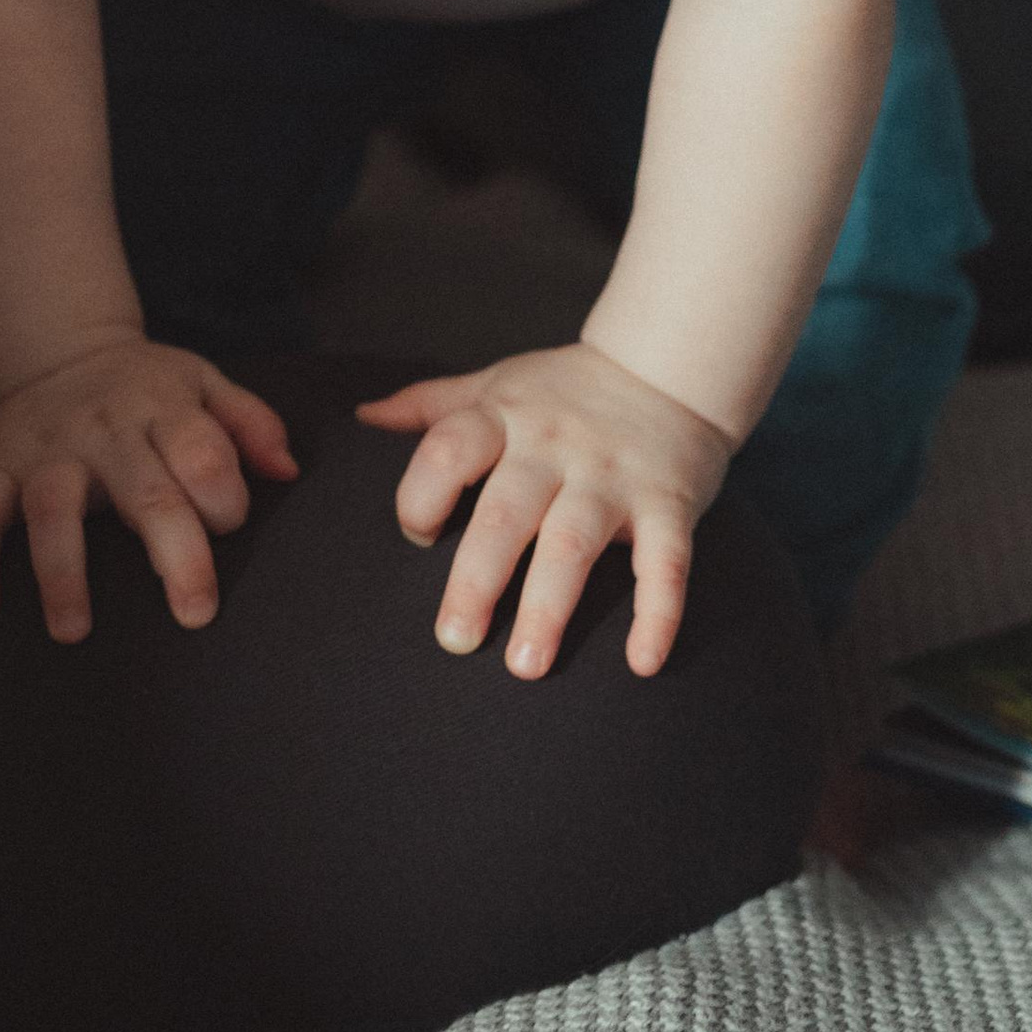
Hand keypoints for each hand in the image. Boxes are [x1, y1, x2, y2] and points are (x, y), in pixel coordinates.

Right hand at [0, 332, 295, 639]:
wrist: (55, 350)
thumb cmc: (144, 387)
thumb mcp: (202, 382)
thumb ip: (250, 422)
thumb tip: (288, 471)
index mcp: (163, 409)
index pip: (203, 451)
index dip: (223, 494)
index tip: (229, 528)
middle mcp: (105, 430)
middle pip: (145, 491)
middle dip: (174, 552)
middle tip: (194, 613)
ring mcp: (47, 451)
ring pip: (53, 505)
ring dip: (62, 568)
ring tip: (74, 629)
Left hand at [356, 342, 730, 681]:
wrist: (666, 365)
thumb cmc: (565, 390)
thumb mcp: (496, 384)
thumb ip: (431, 405)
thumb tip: (364, 416)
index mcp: (504, 417)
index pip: (448, 450)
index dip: (422, 493)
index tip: (417, 535)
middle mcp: (553, 446)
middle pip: (506, 512)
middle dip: (477, 579)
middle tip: (455, 640)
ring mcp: (612, 476)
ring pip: (573, 543)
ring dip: (549, 608)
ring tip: (526, 666)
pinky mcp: (667, 503)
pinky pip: (665, 561)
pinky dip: (658, 612)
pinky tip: (642, 662)